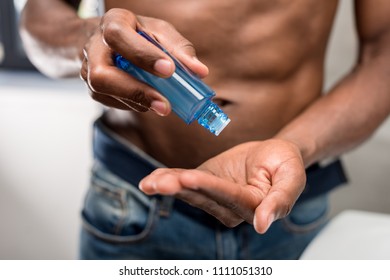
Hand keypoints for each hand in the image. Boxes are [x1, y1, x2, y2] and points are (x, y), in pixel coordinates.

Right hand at [80, 8, 207, 113]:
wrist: (108, 41)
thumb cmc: (138, 34)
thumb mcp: (159, 32)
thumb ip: (179, 48)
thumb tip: (200, 72)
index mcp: (113, 23)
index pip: (119, 37)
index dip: (143, 56)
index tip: (169, 70)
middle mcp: (94, 47)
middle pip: (102, 74)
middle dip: (135, 92)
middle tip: (164, 106)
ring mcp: (88, 70)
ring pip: (104, 93)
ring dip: (136, 102)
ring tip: (162, 106)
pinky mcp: (93, 89)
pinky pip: (111, 103)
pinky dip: (133, 105)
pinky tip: (148, 102)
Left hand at [139, 139, 305, 233]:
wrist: (273, 155)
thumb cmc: (285, 163)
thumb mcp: (291, 176)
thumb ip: (280, 200)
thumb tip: (262, 225)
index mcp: (253, 206)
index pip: (229, 197)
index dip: (210, 187)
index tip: (190, 178)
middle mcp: (231, 208)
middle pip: (205, 197)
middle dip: (182, 188)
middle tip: (162, 182)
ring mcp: (216, 198)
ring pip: (191, 193)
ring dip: (170, 186)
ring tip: (150, 182)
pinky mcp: (205, 186)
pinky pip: (185, 184)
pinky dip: (167, 180)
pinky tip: (149, 180)